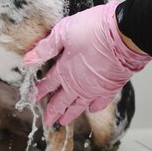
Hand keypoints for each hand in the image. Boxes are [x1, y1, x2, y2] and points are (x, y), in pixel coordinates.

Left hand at [23, 1, 151, 126]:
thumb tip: (27, 60)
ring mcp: (95, 88)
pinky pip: (101, 103)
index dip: (40, 91)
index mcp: (65, 69)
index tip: (33, 98)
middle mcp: (78, 83)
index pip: (48, 83)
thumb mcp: (64, 32)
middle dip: (53, 110)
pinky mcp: (111, 87)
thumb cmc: (95, 29)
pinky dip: (95, 107)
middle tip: (48, 120)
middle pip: (62, 100)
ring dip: (70, 114)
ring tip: (63, 121)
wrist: (124, 35)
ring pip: (79, 105)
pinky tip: (91, 109)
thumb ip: (46, 47)